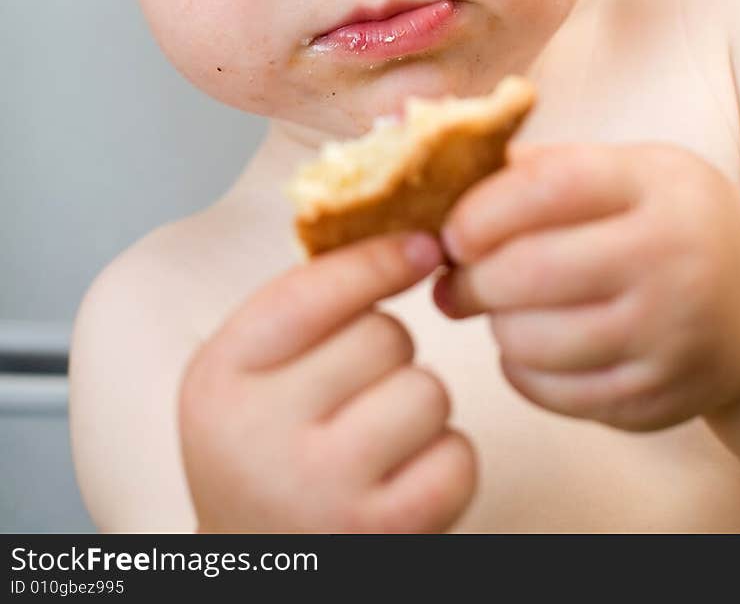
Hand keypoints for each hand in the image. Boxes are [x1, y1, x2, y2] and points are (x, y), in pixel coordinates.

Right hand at [179, 232, 476, 532]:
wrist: (256, 563)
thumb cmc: (266, 447)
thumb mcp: (250, 369)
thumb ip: (307, 303)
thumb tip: (415, 235)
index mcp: (222, 375)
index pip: (314, 289)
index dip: (380, 259)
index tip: (422, 246)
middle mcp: (261, 435)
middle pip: (385, 336)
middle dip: (390, 351)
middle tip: (359, 387)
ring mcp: (321, 491)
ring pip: (428, 392)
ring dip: (420, 406)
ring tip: (379, 434)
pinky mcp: (380, 536)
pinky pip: (457, 458)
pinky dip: (447, 462)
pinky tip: (406, 475)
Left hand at [433, 142, 739, 431]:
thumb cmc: (674, 222)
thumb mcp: (634, 171)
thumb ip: (552, 167)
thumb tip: (453, 172)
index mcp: (659, 189)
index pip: (552, 188)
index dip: (483, 209)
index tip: (451, 228)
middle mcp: (672, 262)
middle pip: (533, 271)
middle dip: (472, 277)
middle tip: (451, 277)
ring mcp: (668, 338)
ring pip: (535, 341)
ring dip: (496, 325)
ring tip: (498, 308)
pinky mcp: (657, 400)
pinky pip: (556, 393)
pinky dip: (523, 371)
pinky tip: (530, 346)